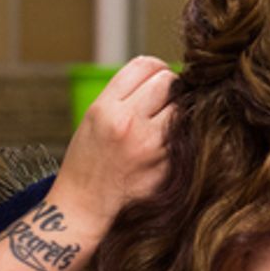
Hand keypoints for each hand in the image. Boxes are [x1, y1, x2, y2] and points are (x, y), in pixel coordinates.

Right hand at [53, 56, 175, 231]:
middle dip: (169, 85)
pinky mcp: (166, 164)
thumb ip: (123, 95)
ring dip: (178, 109)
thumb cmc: (88, 160)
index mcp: (105, 108)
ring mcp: (150, 145)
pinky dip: (180, 132)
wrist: (85, 205)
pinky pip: (184, 134)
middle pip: (167, 80)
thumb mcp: (94, 118)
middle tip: (165, 98)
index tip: (156, 77)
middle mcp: (128, 123)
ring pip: (181, 106)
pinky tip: (167, 140)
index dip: (155, 67)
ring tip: (165, 120)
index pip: (144, 65)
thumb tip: (160, 74)